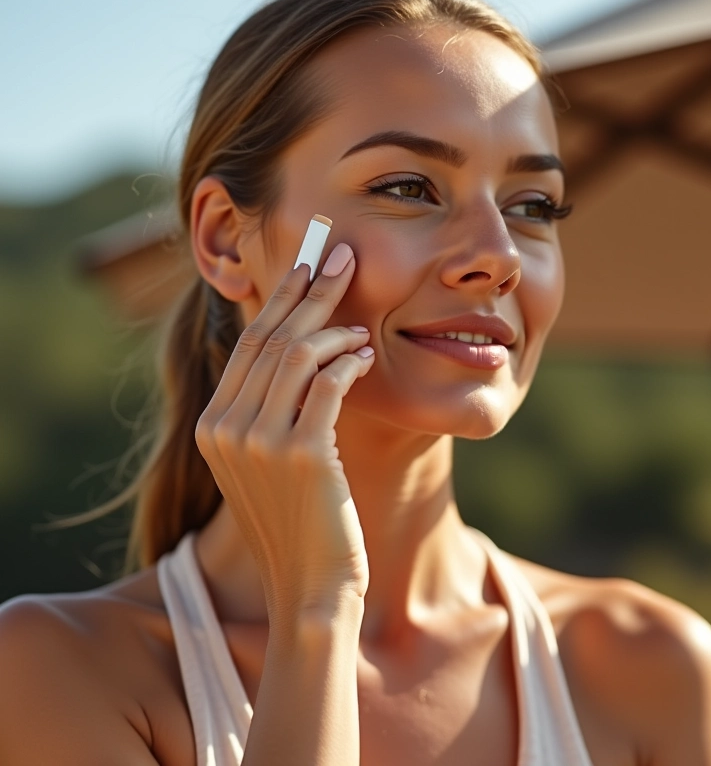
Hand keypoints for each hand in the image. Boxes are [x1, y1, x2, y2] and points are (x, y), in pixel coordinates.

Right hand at [195, 243, 373, 621]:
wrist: (309, 587)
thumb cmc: (298, 523)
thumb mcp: (268, 464)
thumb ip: (269, 412)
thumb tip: (303, 354)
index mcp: (213, 426)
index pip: (248, 345)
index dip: (280, 299)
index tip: (305, 267)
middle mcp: (226, 427)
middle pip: (270, 338)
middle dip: (309, 290)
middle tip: (339, 255)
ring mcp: (260, 441)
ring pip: (298, 354)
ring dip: (335, 328)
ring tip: (361, 323)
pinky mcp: (302, 454)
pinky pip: (328, 385)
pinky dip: (349, 362)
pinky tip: (365, 354)